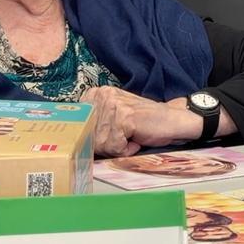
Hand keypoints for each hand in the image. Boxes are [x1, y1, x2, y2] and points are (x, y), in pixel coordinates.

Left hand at [82, 86, 235, 156]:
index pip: (77, 126)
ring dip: (117, 147)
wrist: (172, 121)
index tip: (107, 135)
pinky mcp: (124, 117)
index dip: (92, 138)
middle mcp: (102, 95)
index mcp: (96, 94)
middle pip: (88, 136)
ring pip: (100, 143)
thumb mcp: (112, 119)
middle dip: (105, 144)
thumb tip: (71, 140)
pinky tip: (137, 138)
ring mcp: (113, 105)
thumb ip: (92, 123)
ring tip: (131, 136)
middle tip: (123, 136)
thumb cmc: (144, 123)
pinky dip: (126, 149)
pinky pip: (114, 146)